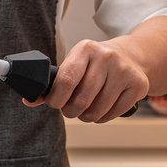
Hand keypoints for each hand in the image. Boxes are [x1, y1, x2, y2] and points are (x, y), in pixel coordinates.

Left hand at [23, 39, 148, 122]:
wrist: (129, 56)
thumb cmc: (92, 65)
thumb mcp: (72, 65)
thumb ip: (51, 85)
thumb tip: (28, 101)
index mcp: (85, 49)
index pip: (66, 80)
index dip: (57, 99)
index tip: (54, 104)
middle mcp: (106, 57)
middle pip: (82, 99)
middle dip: (70, 111)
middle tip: (69, 109)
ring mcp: (124, 70)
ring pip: (97, 110)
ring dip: (86, 116)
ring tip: (84, 110)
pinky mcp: (138, 85)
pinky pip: (113, 114)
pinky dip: (102, 117)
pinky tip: (100, 108)